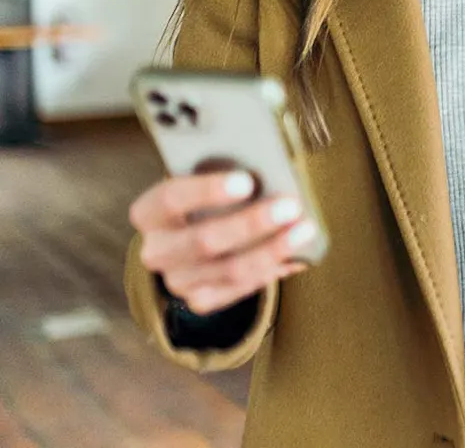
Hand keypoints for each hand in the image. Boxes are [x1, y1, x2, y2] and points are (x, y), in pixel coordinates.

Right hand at [130, 170, 315, 314]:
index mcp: (150, 212)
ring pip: (229, 270)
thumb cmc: (207, 195)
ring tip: (304, 231)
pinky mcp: (199, 300)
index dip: (207, 191)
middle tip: (291, 206)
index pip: (171, 199)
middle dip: (252, 224)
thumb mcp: (206, 178)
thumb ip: (229, 174)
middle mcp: (157, 250)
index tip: (247, 180)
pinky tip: (295, 256)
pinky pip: (239, 289)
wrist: (191, 230)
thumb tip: (274, 176)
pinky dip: (270, 271)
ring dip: (272, 250)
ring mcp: (177, 280)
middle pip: (204, 242)